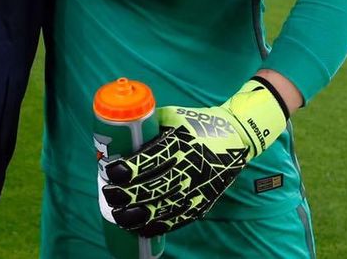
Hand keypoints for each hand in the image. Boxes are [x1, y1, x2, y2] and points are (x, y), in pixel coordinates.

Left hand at [101, 77, 288, 236]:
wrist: (237, 135)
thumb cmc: (198, 123)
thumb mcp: (174, 116)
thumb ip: (149, 126)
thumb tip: (118, 138)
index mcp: (181, 142)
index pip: (150, 160)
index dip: (127, 169)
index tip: (110, 172)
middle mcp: (190, 166)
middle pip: (154, 186)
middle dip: (127, 194)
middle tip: (109, 195)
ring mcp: (199, 186)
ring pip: (165, 206)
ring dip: (138, 215)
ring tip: (119, 216)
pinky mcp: (205, 200)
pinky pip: (180, 218)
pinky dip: (159, 226)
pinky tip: (141, 229)